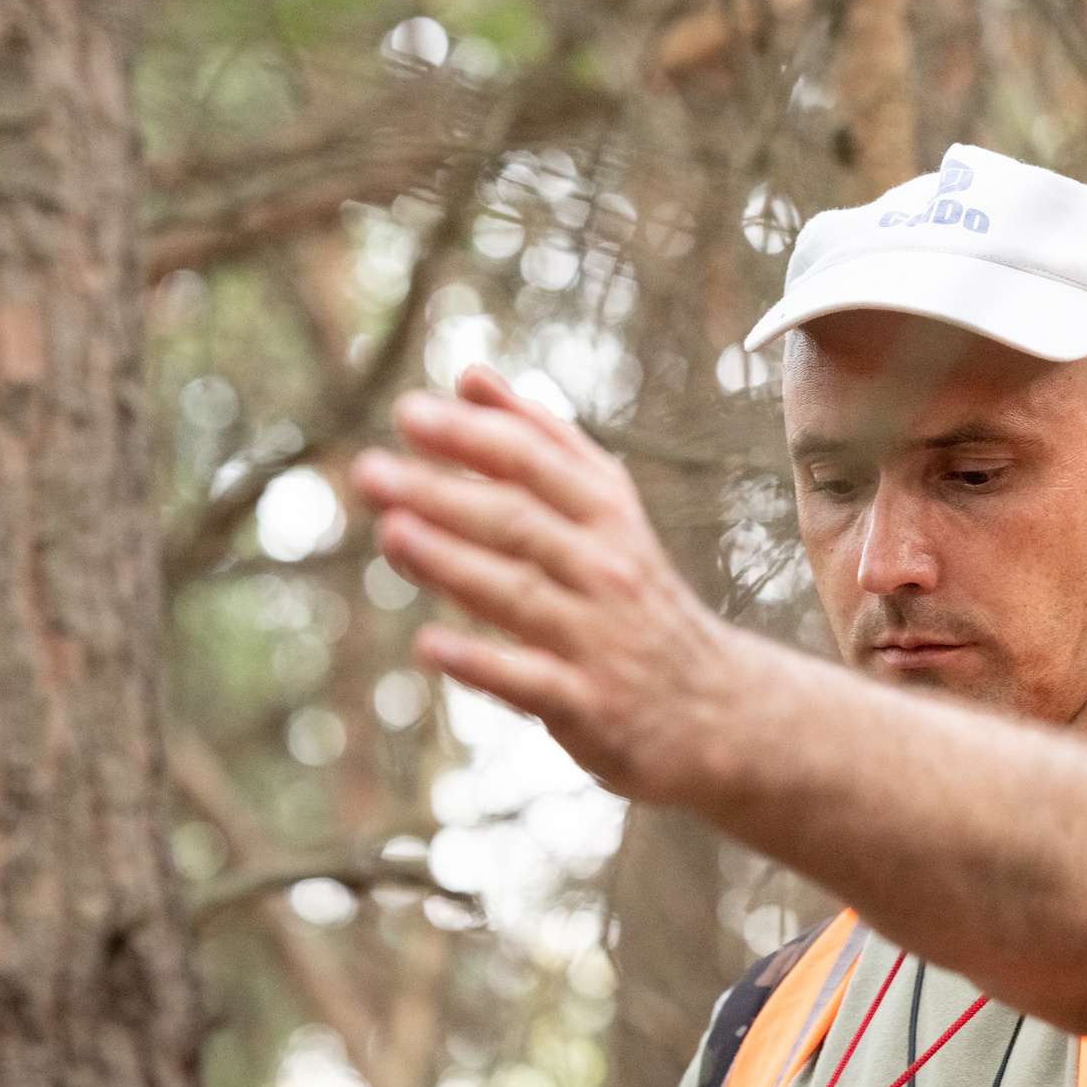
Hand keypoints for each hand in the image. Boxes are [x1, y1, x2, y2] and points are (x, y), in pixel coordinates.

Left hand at [351, 366, 742, 800]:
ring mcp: (599, 639)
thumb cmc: (637, 595)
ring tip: (390, 532)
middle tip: (369, 472)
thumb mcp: (609, 510)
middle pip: (518, 523)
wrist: (717, 709)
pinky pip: (530, 681)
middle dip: (442, 495)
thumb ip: (542, 442)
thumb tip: (470, 376)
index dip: (472, 436)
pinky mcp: (589, 706)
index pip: (535, 464)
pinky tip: (429, 644)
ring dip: (452, 563)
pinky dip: (482, 663)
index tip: (408, 413)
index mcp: (608, 514)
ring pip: (519, 593)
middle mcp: (607, 569)